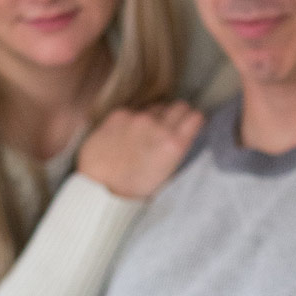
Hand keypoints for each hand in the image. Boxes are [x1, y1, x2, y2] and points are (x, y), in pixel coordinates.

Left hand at [77, 101, 204, 198]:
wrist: (99, 187)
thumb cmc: (134, 189)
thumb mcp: (166, 175)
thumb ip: (176, 150)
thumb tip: (183, 135)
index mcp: (174, 144)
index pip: (195, 116)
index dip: (193, 120)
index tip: (189, 124)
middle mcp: (158, 125)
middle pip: (178, 106)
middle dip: (177, 115)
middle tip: (169, 127)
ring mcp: (137, 117)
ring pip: (156, 107)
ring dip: (155, 117)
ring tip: (144, 135)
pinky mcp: (118, 114)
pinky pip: (133, 111)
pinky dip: (133, 120)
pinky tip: (124, 135)